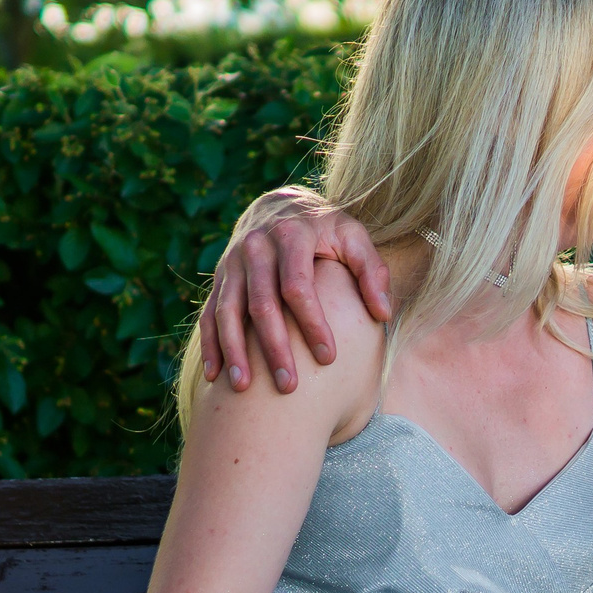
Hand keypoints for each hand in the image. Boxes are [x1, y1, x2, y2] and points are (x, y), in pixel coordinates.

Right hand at [198, 191, 391, 392]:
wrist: (279, 205)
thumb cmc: (325, 228)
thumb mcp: (353, 236)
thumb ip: (372, 270)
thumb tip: (382, 313)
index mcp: (291, 235)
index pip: (298, 286)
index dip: (313, 323)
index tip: (328, 358)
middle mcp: (256, 247)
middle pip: (262, 304)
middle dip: (274, 348)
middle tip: (289, 387)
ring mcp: (232, 263)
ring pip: (228, 311)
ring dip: (235, 351)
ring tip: (244, 388)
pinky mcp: (219, 278)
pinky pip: (209, 314)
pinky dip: (210, 345)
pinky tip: (215, 376)